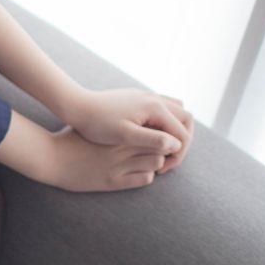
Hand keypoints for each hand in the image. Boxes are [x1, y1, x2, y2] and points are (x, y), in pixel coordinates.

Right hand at [47, 125, 178, 192]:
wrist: (51, 158)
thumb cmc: (71, 139)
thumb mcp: (93, 125)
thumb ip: (113, 122)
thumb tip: (130, 117)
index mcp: (117, 130)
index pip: (151, 127)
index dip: (156, 131)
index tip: (152, 133)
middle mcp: (121, 146)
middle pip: (158, 144)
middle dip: (161, 146)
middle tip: (156, 148)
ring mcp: (119, 165)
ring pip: (155, 162)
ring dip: (155, 161)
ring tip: (147, 160)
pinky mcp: (114, 181)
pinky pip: (144, 179)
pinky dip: (146, 175)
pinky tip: (138, 172)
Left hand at [69, 88, 193, 172]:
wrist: (78, 106)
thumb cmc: (98, 124)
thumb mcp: (125, 135)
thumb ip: (152, 140)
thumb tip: (176, 145)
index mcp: (155, 107)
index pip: (183, 133)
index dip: (178, 154)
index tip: (164, 168)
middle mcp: (155, 98)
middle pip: (186, 120)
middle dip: (183, 141)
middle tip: (169, 160)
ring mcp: (147, 96)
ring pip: (177, 111)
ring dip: (176, 130)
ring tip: (164, 149)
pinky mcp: (139, 98)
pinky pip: (164, 109)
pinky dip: (167, 123)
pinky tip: (152, 137)